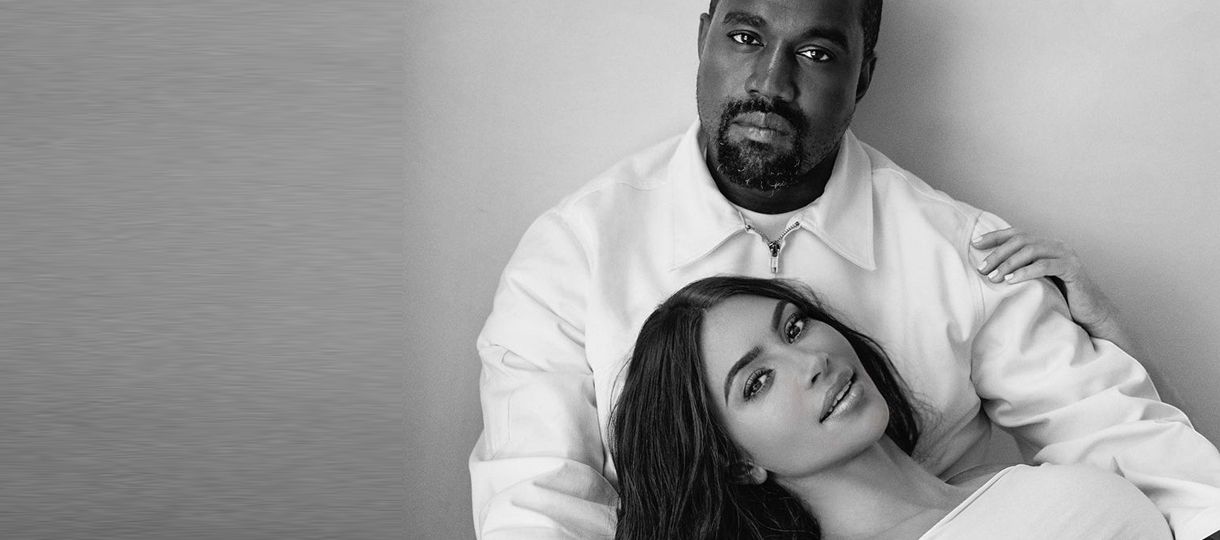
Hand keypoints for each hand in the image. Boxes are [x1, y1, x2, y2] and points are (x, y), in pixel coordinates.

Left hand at [972, 228, 1138, 354]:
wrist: (1091, 313)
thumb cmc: (1061, 298)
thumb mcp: (1037, 281)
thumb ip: (1021, 270)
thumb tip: (989, 270)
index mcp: (1046, 245)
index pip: (1016, 234)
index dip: (995, 237)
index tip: (974, 244)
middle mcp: (1056, 245)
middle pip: (1021, 241)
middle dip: (998, 253)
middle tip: (982, 269)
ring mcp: (1066, 255)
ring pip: (1031, 250)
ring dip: (1008, 263)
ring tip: (993, 277)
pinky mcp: (1073, 268)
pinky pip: (1045, 266)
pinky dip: (1025, 271)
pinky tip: (1010, 281)